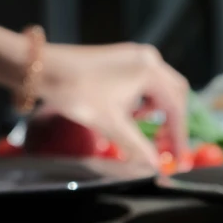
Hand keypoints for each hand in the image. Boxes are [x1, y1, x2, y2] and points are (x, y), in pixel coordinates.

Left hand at [36, 42, 189, 168]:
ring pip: (155, 87)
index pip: (176, 106)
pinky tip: (124, 111)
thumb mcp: (109, 123)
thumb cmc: (77, 92)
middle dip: (171, 121)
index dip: (179, 135)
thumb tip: (155, 166)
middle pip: (172, 93)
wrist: (43, 69)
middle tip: (165, 146)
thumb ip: (136, 146)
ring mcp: (130, 55)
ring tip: (137, 126)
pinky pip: (140, 81)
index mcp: (150, 70)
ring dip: (154, 110)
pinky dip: (139, 100)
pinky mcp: (117, 58)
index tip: (178, 159)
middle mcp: (145, 58)